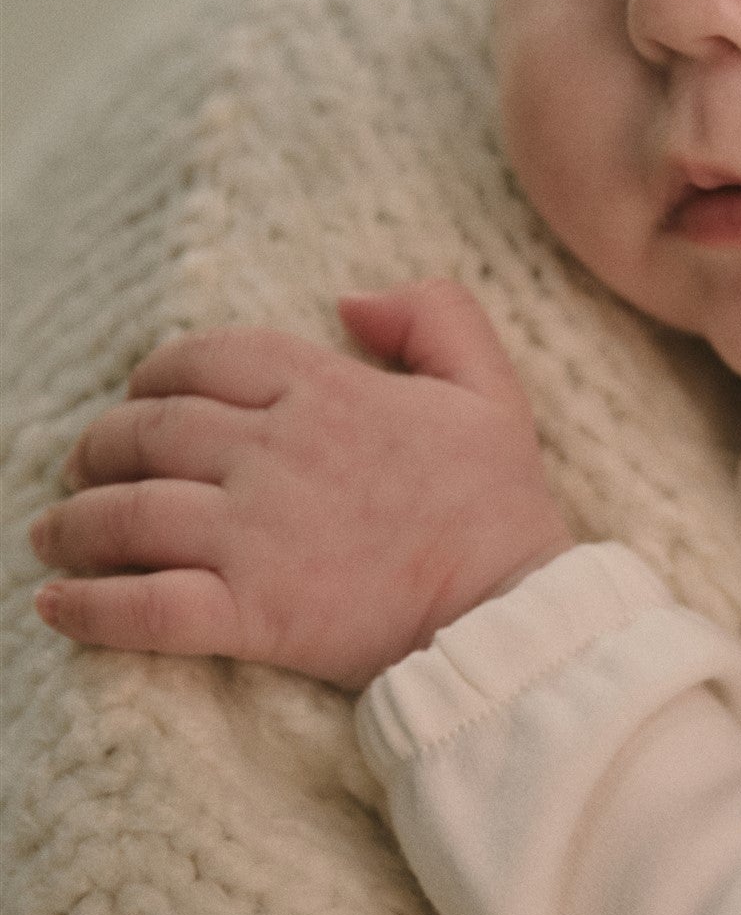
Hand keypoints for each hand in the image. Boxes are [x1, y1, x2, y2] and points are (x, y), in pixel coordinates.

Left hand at [30, 282, 572, 688]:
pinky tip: (58, 606)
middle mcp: (275, 455)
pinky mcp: (252, 615)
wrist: (512, 614)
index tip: (140, 397)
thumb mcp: (490, 386)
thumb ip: (433, 315)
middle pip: (146, 432)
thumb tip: (350, 299)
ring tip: (53, 533)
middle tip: (86, 469)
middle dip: (100, 447)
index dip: (154, 374)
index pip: (203, 360)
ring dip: (74, 522)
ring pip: (128, 514)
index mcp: (324, 392)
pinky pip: (146, 608)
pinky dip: (91, 609)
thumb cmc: (501, 507)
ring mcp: (256, 536)